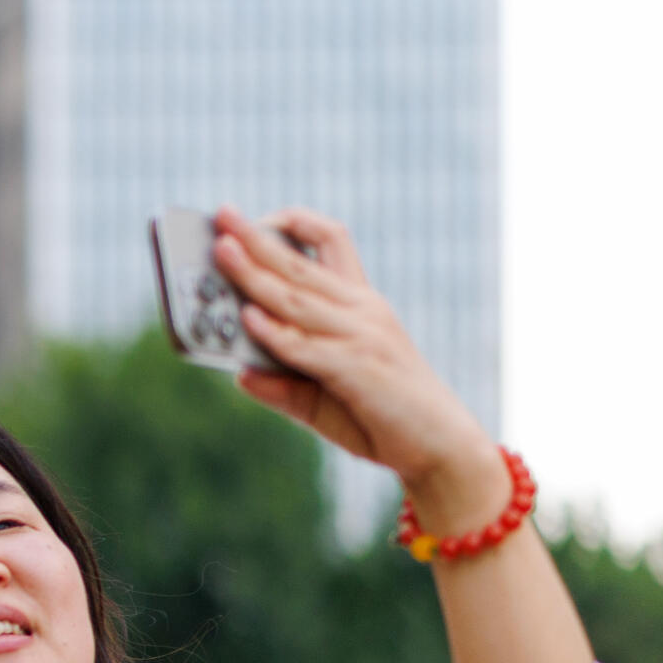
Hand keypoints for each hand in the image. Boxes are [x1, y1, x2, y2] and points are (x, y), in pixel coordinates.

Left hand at [211, 208, 513, 532]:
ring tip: (221, 251)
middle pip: (301, 263)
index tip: (256, 219)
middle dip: (257, 238)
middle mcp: (362, 310)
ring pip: (297, 298)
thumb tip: (240, 374)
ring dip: (254, 274)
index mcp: (360, 304)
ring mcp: (362, 335)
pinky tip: (248, 319)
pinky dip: (276, 332)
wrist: (441, 447)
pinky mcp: (359, 367)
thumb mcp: (324, 397)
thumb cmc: (384, 417)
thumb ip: (284, 384)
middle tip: (222, 214)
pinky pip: (307, 346)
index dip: (294, 223)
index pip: (332, 240)